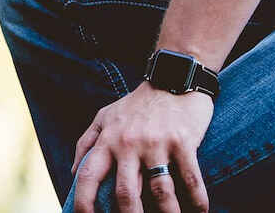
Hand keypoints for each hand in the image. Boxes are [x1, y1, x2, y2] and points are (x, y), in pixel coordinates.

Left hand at [71, 83, 213, 212]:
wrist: (173, 76)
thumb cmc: (137, 102)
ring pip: (161, 192)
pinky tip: (201, 212)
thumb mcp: (105, 116)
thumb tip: (73, 174)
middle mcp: (129, 143)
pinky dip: (197, 200)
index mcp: (108, 140)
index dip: (83, 204)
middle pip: (126, 194)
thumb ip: (86, 143)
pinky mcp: (183, 141)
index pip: (87, 177)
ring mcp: (157, 143)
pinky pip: (190, 178)